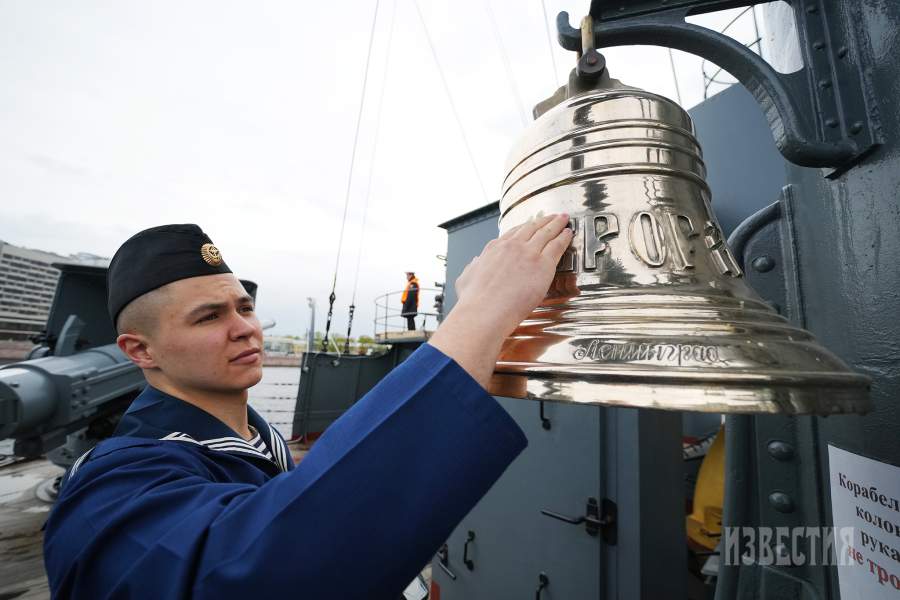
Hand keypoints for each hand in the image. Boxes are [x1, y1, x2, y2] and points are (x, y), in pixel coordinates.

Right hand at [429, 213, 572, 387]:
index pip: (513, 232)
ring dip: (556, 224)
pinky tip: (568, 234)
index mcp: (494, 248)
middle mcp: (512, 246)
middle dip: (543, 220)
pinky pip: (557, 246)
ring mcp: (528, 253)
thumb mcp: (466, 278)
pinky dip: (564, 237)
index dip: (525, 226)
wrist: (484, 311)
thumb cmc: (475, 301)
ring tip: (563, 219)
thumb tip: (474, 263)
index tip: (531, 224)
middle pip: (532, 227)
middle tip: (551, 216)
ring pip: (547, 232)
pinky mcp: (543, 264)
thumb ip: (472, 268)